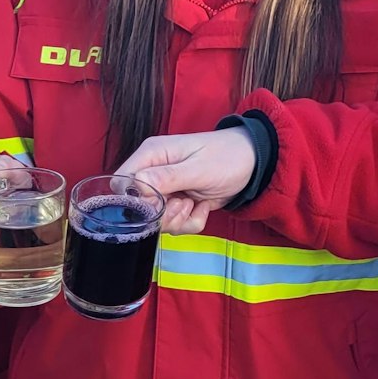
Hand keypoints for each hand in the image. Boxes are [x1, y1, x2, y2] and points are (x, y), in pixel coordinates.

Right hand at [116, 128, 256, 234]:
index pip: (122, 182)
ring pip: (156, 220)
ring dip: (178, 220)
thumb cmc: (228, 156)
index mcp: (152, 154)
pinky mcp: (178, 203)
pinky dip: (190, 221)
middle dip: (162, 215)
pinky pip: (175, 224)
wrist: (254, 164)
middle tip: (184, 204)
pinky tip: (203, 206)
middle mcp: (154, 172)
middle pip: (138, 207)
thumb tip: (136, 184)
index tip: (160, 203)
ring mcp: (166, 189)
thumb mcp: (199, 169)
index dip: (136, 200)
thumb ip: (167, 177)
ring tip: (196, 203)